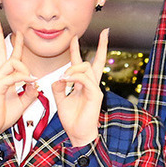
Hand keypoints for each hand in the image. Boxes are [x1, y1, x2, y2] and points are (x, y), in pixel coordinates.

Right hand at [0, 17, 38, 132]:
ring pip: (12, 62)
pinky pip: (13, 76)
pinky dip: (23, 77)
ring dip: (24, 68)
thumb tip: (35, 85)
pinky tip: (30, 81)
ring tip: (31, 79)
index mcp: (4, 77)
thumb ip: (29, 92)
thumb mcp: (22, 103)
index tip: (16, 33)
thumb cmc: (3, 116)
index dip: (13, 44)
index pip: (9, 56)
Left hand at [53, 29, 106, 146]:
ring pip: (86, 67)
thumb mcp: (60, 100)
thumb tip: (60, 77)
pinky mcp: (95, 95)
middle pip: (96, 61)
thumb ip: (59, 86)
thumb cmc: (71, 120)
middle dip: (102, 45)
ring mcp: (95, 89)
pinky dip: (74, 77)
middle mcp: (91, 85)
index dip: (78, 50)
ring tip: (63, 78)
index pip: (83, 64)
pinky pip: (85, 79)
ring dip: (72, 69)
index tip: (75, 37)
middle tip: (105, 31)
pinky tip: (65, 80)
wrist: (77, 135)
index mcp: (83, 85)